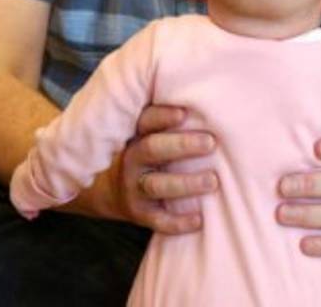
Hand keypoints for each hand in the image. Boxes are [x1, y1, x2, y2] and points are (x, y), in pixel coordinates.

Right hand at [112, 105, 217, 233]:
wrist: (107, 190)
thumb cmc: (144, 150)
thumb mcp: (145, 131)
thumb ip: (167, 118)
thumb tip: (213, 97)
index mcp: (135, 134)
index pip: (146, 121)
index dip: (163, 116)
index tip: (185, 113)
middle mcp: (132, 159)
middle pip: (153, 149)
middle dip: (182, 146)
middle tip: (211, 142)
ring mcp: (133, 187)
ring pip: (157, 185)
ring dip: (186, 183)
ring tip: (212, 180)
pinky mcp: (139, 213)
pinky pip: (158, 220)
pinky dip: (178, 222)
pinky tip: (199, 219)